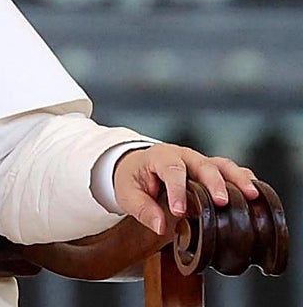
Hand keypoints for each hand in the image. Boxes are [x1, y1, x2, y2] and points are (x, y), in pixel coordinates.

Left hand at [113, 144, 258, 234]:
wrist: (139, 169)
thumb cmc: (134, 180)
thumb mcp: (127, 194)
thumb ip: (142, 209)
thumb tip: (161, 226)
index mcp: (159, 156)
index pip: (170, 169)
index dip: (177, 189)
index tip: (179, 212)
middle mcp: (183, 155)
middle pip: (202, 164)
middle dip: (214, 182)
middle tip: (222, 202)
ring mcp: (200, 162)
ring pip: (222, 165)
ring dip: (237, 179)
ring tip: (251, 195)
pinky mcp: (213, 171)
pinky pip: (232, 172)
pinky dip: (245, 180)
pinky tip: (256, 194)